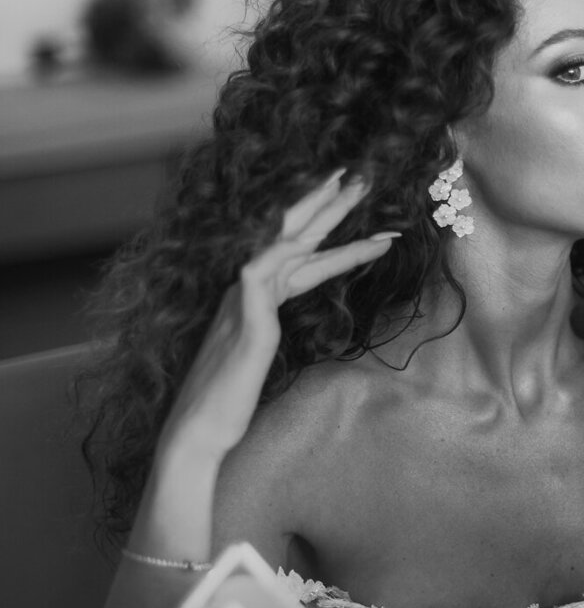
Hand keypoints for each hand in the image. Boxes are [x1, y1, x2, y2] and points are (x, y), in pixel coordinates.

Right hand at [161, 171, 393, 465]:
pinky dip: (285, 256)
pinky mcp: (245, 324)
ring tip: (357, 191)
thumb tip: (274, 321)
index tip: (360, 210)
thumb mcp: (256, 355)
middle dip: (328, 204)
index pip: (299, 256)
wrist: (197, 432)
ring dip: (323, 217)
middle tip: (361, 174)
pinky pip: (262, 278)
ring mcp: (243, 304)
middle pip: (293, 237)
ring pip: (286, 246)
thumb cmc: (226, 401)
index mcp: (254, 298)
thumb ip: (265, 329)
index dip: (329, 233)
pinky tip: (309, 244)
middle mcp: (247, 292)